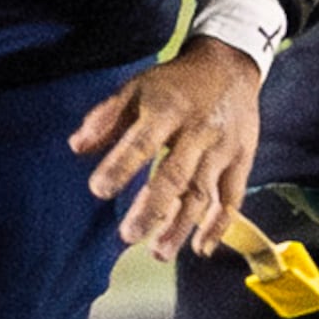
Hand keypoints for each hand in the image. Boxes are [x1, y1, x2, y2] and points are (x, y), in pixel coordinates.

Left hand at [69, 38, 262, 258]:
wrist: (229, 65)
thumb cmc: (174, 83)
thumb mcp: (137, 87)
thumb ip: (106, 117)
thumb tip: (76, 147)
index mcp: (167, 109)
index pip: (143, 141)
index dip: (121, 165)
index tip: (99, 190)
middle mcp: (197, 130)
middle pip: (175, 175)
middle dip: (152, 208)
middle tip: (129, 236)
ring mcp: (222, 147)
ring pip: (203, 193)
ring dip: (182, 226)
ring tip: (158, 252)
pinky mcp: (242, 159)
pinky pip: (231, 198)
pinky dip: (218, 225)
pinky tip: (201, 247)